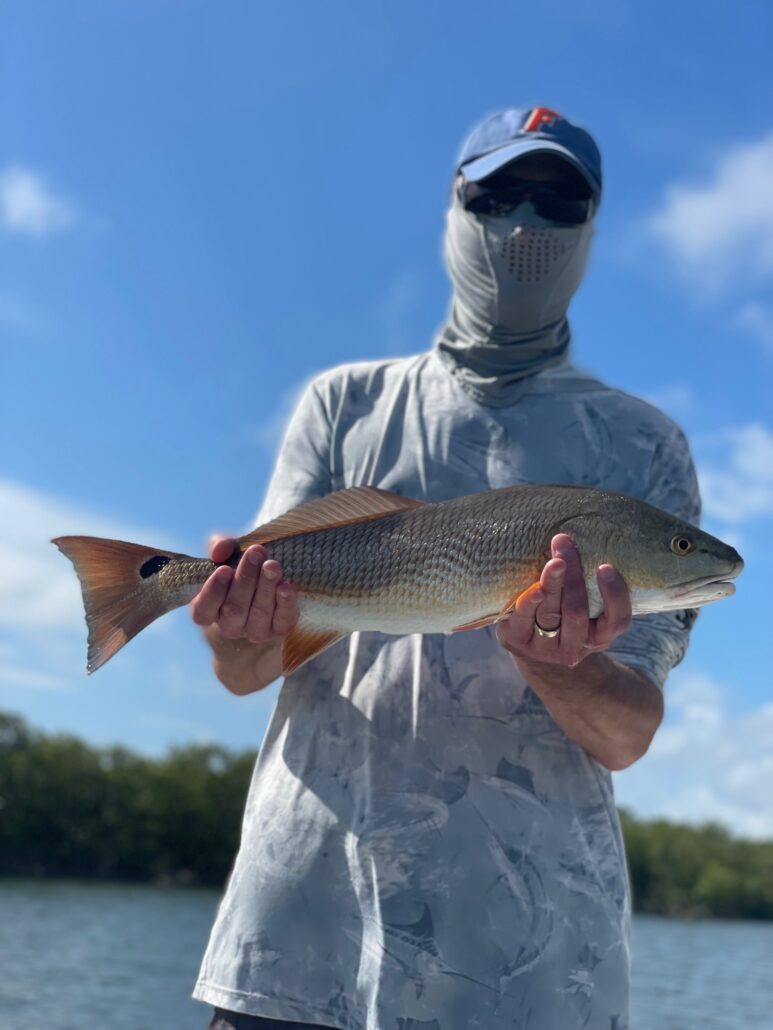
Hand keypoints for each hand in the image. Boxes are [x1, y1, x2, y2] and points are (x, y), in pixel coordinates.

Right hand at [190, 536, 298, 643]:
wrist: (270, 570)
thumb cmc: (240, 562)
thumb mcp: (228, 550)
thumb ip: (219, 546)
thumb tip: (219, 551)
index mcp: (208, 610)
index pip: (204, 610)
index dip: (213, 591)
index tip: (224, 568)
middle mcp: (229, 626)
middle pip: (234, 608)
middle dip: (246, 579)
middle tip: (255, 553)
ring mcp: (254, 631)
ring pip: (259, 612)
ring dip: (266, 586)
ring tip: (272, 565)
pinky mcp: (279, 629)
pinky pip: (282, 619)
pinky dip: (285, 602)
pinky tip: (285, 585)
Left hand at [496, 533, 631, 667]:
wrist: (530, 644)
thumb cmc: (563, 611)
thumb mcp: (585, 605)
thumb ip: (590, 581)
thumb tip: (589, 530)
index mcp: (600, 636)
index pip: (617, 620)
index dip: (614, 595)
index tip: (605, 567)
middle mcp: (575, 646)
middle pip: (577, 611)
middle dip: (572, 576)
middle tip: (566, 544)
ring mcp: (545, 648)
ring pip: (551, 614)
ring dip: (552, 583)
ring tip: (554, 560)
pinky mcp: (517, 642)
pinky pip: (524, 619)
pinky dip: (530, 600)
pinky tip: (536, 587)